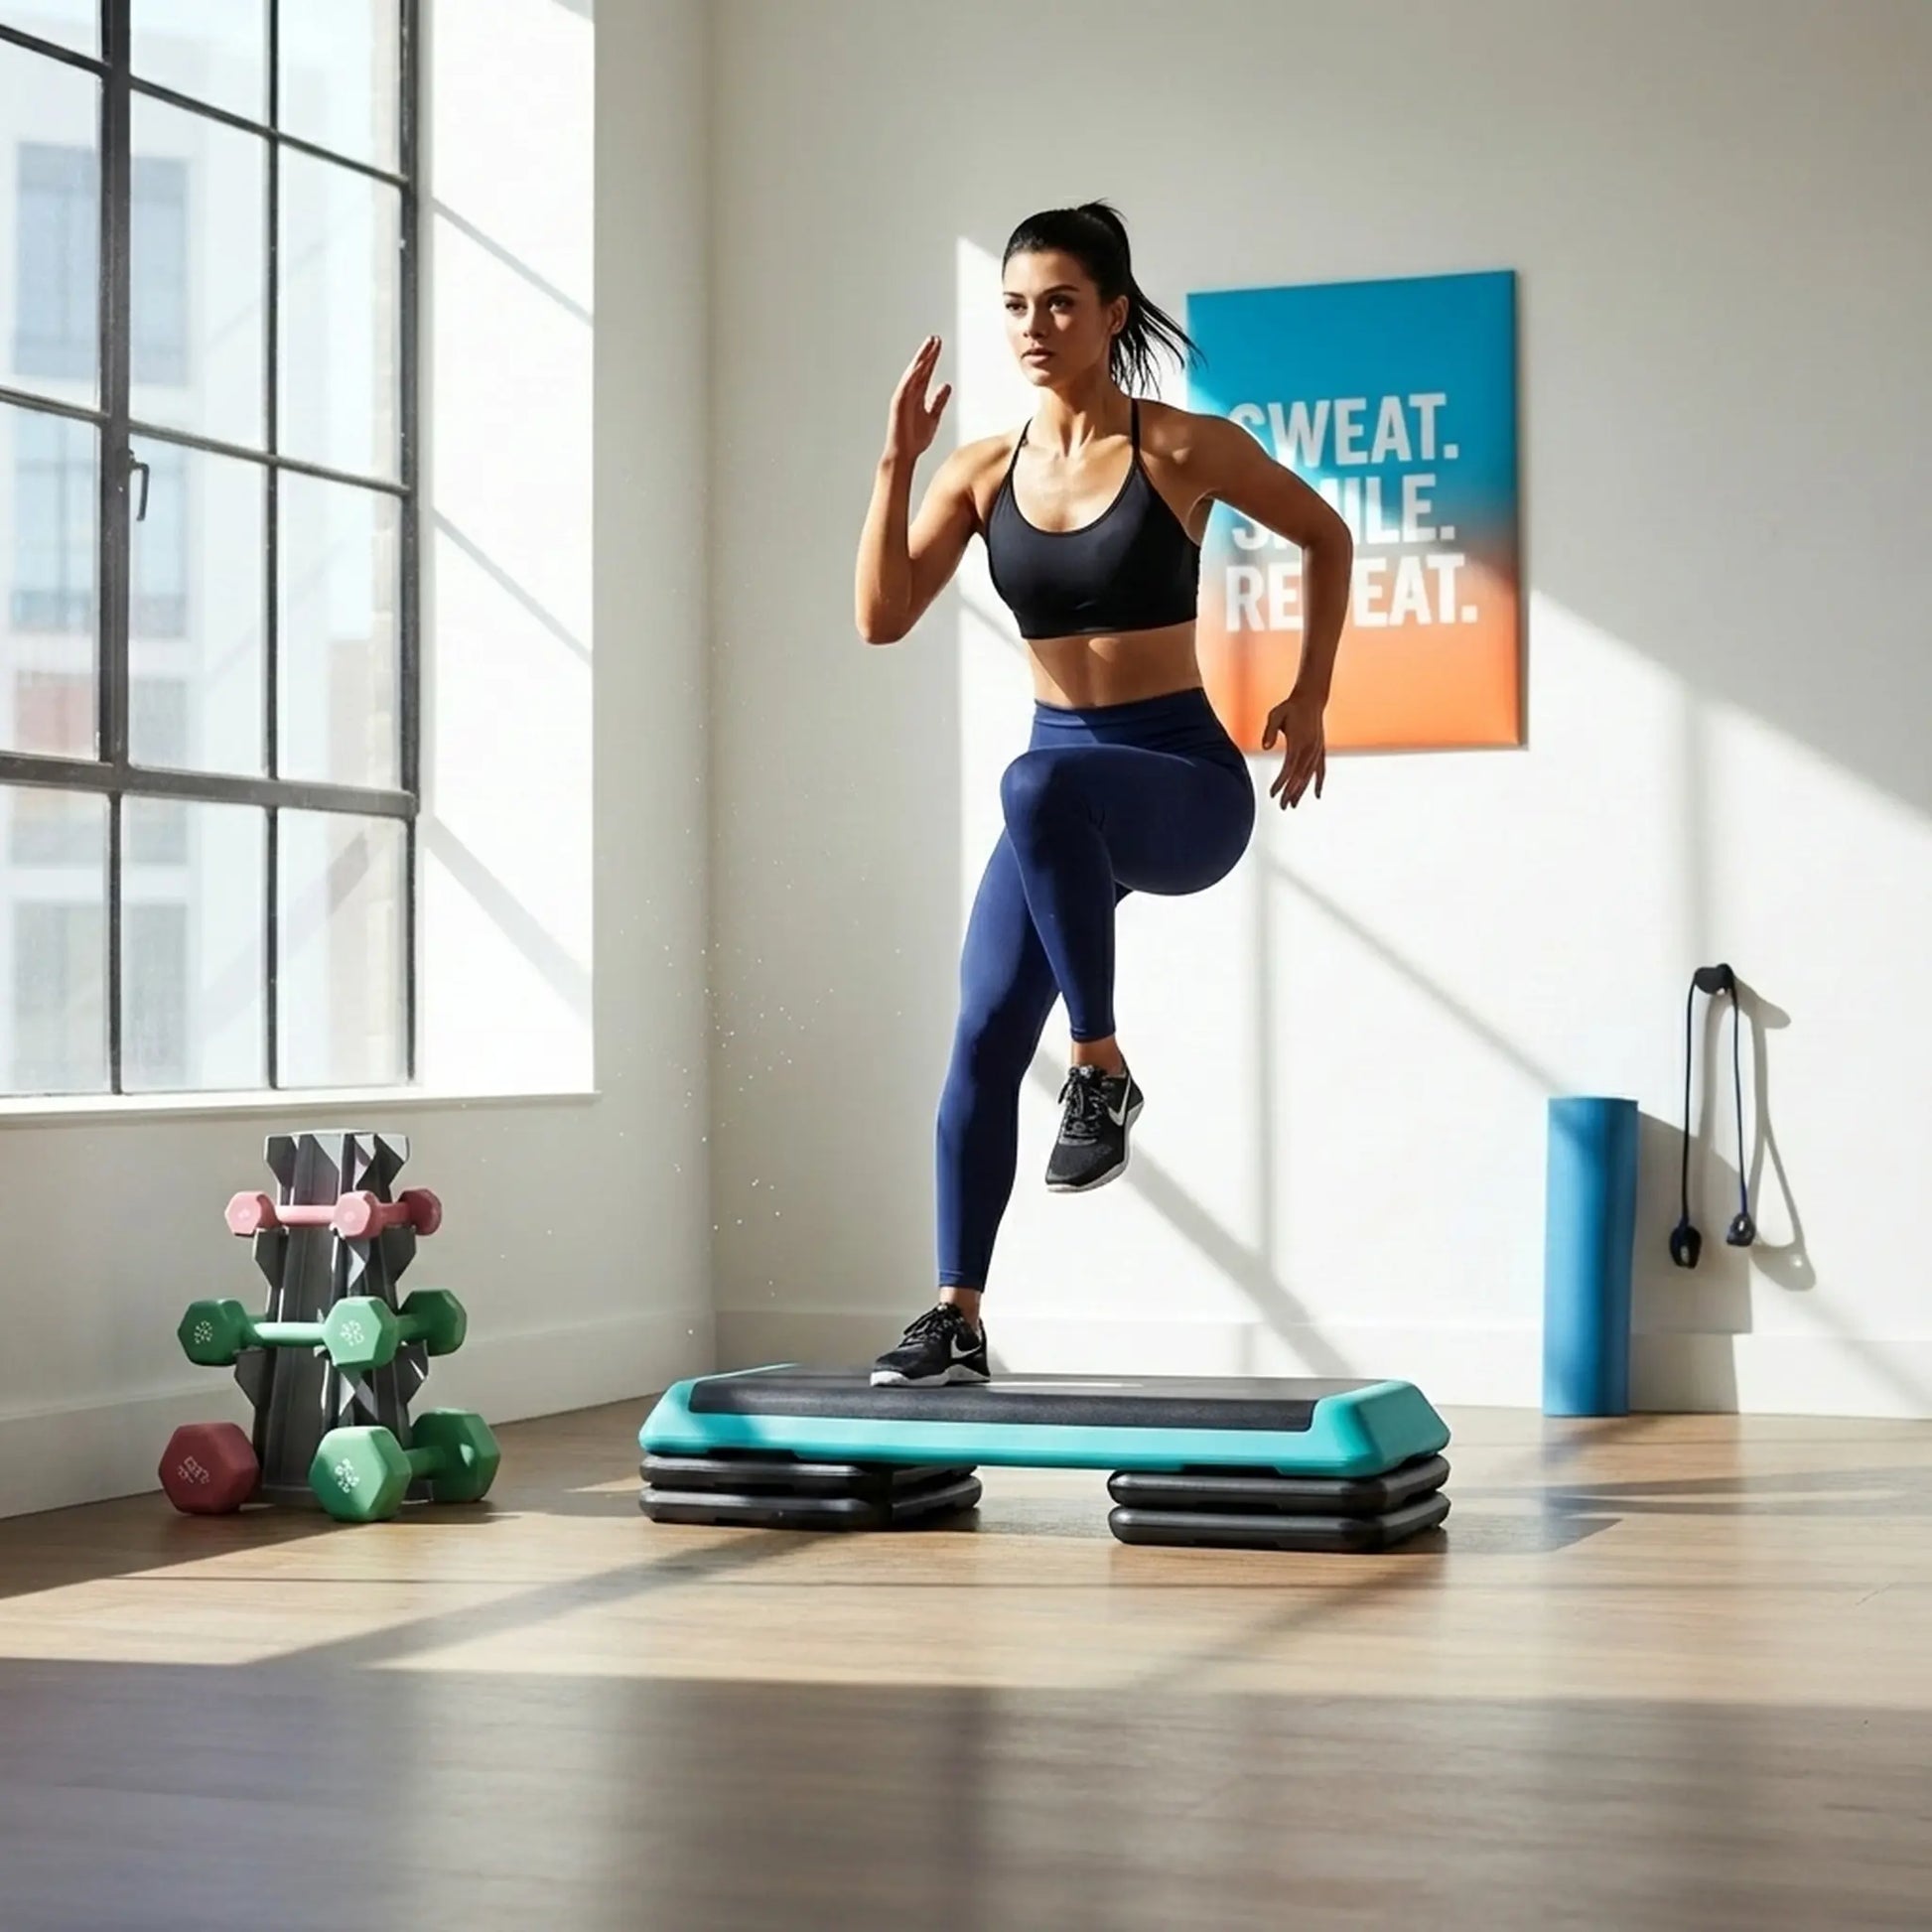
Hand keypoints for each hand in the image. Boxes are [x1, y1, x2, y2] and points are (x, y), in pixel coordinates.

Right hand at [885, 335, 950, 461]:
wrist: (904, 454)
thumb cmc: (916, 439)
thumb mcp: (933, 416)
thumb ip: (939, 401)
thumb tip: (947, 385)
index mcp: (918, 396)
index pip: (926, 372)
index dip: (932, 358)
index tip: (938, 344)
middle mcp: (909, 393)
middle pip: (919, 369)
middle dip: (927, 354)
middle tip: (935, 338)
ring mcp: (903, 397)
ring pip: (912, 374)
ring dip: (920, 360)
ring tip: (928, 346)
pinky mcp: (898, 404)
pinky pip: (906, 386)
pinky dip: (912, 375)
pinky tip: (919, 365)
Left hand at [1261, 690, 1326, 808]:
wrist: (1311, 699)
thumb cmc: (1290, 707)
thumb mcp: (1275, 715)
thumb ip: (1269, 731)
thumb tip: (1265, 748)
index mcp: (1299, 741)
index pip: (1289, 768)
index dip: (1281, 783)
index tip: (1272, 794)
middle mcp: (1310, 748)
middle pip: (1299, 776)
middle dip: (1290, 792)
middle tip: (1282, 807)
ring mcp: (1318, 750)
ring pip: (1310, 776)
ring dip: (1302, 791)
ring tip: (1293, 805)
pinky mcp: (1321, 750)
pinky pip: (1321, 770)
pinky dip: (1319, 783)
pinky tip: (1317, 796)